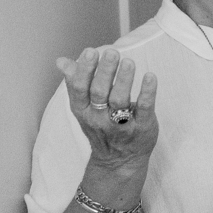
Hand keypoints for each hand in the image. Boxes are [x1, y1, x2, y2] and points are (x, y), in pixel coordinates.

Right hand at [57, 47, 157, 170]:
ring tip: (129, 62)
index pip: (80, 89)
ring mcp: (121, 124)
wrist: (119, 161)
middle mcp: (99, 119)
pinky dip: (147, 92)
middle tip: (112, 52)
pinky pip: (144, 108)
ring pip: (120, 101)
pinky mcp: (141, 127)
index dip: (84, 70)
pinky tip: (150, 76)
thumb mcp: (84, 108)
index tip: (91, 51)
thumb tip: (62, 61)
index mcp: (83, 111)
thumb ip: (76, 83)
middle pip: (99, 93)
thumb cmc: (102, 126)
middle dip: (105, 72)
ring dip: (124, 80)